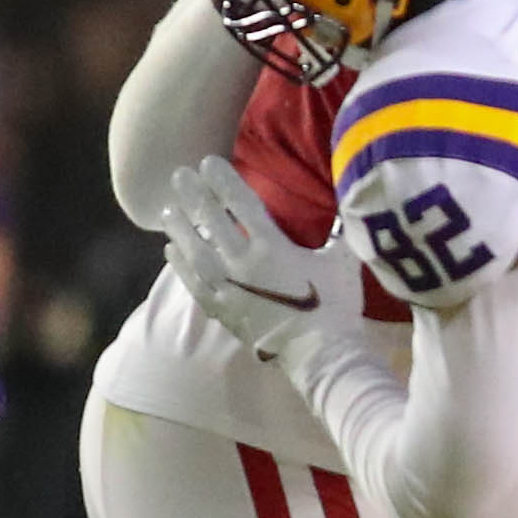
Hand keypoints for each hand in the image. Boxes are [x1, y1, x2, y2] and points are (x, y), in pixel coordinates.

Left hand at [160, 156, 339, 364]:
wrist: (320, 355)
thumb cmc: (335, 306)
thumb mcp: (342, 262)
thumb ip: (339, 232)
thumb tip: (350, 205)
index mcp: (272, 245)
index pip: (240, 203)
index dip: (222, 180)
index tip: (208, 162)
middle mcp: (242, 261)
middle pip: (210, 219)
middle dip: (193, 194)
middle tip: (179, 174)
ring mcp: (227, 287)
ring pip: (193, 249)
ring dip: (179, 226)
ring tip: (167, 209)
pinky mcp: (221, 310)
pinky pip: (192, 282)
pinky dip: (180, 263)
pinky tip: (171, 249)